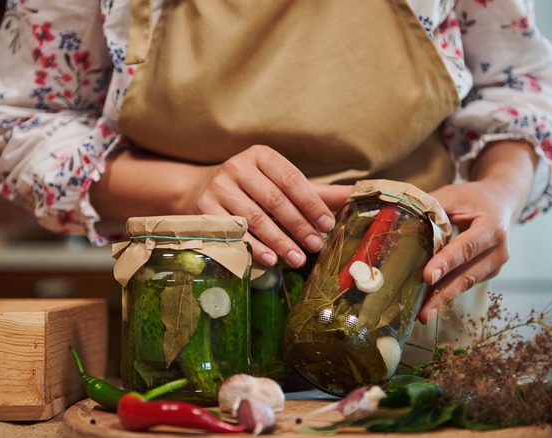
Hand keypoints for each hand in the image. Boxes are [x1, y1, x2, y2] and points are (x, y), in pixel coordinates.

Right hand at [184, 145, 350, 267]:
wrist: (197, 190)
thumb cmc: (250, 188)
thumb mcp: (278, 183)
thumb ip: (315, 191)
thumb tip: (354, 195)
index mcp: (261, 155)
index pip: (291, 179)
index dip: (311, 203)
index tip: (327, 225)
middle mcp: (237, 166)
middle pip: (274, 200)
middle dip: (298, 226)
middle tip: (315, 246)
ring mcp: (218, 187)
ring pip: (255, 218)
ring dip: (279, 241)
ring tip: (298, 259)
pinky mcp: (204, 209)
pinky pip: (234, 232)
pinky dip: (254, 248)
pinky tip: (271, 260)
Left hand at [417, 140, 537, 323]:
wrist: (501, 202)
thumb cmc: (473, 198)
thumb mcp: (453, 196)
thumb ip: (430, 208)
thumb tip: (395, 217)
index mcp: (492, 227)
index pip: (466, 247)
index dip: (446, 262)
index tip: (428, 276)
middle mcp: (499, 250)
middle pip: (467, 274)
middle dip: (443, 293)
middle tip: (423, 310)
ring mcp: (496, 265)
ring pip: (466, 283)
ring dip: (443, 298)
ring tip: (423, 313)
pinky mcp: (488, 273)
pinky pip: (465, 283)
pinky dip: (447, 291)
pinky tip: (429, 302)